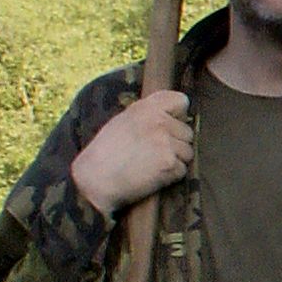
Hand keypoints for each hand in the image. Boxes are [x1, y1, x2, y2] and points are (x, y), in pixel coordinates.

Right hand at [67, 86, 191, 214]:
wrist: (95, 180)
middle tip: (153, 153)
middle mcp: (159, 122)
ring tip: (152, 165)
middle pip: (187, 132)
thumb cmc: (105, 153)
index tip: (170, 124)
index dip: (178, 115)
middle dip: (176, 143)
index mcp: (146, 108)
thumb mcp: (124, 121)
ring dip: (175, 160)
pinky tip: (152, 176)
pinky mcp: (169, 164)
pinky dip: (171, 176)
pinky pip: (182, 170)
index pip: (181, 101)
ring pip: (187, 152)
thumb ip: (149, 116)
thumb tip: (175, 118)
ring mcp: (165, 143)